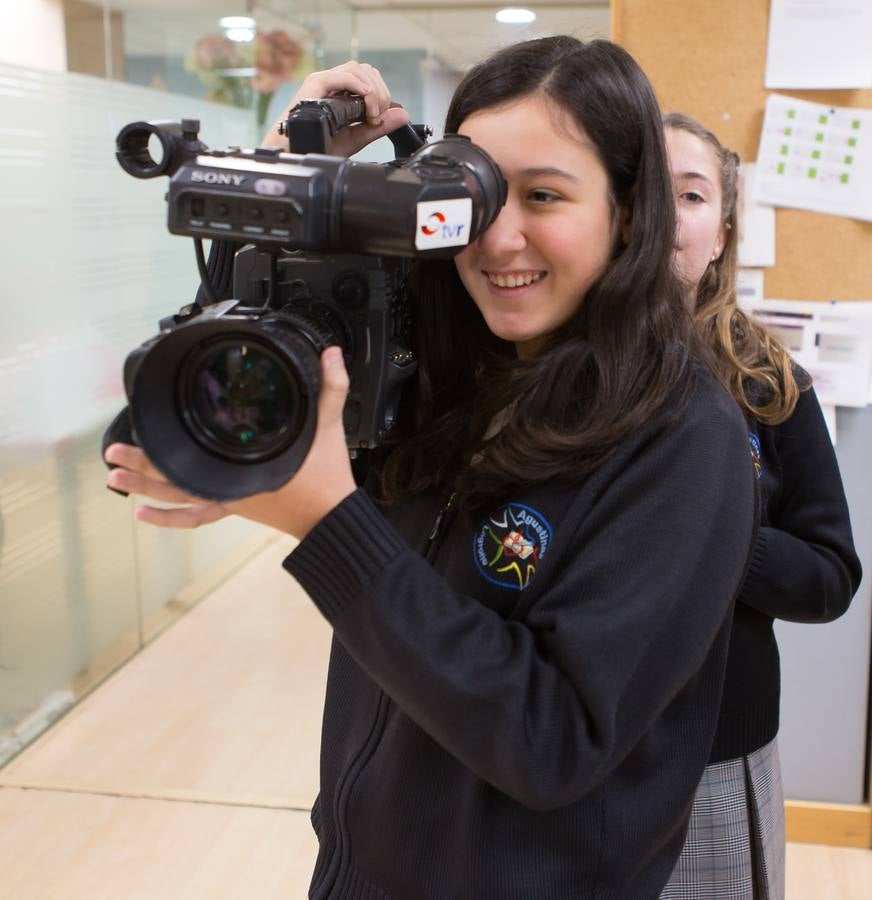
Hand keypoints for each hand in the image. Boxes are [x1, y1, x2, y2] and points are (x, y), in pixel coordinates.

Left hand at [105, 347, 356, 539]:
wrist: (332, 518)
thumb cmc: (327, 478)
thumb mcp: (329, 428)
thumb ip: (330, 388)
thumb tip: (331, 354)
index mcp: (246, 467)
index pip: (197, 452)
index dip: (166, 441)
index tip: (142, 423)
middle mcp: (230, 485)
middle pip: (177, 475)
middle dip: (142, 463)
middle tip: (114, 452)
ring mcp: (230, 498)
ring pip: (180, 495)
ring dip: (145, 487)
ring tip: (115, 477)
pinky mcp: (236, 507)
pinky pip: (197, 516)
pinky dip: (169, 519)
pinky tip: (143, 515)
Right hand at [260, 60, 410, 156]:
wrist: (296, 152)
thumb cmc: (320, 145)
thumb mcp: (356, 137)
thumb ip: (379, 127)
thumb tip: (403, 115)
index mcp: (343, 92)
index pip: (370, 78)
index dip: (381, 94)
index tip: (379, 118)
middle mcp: (334, 83)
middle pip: (366, 71)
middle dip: (379, 92)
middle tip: (377, 116)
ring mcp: (324, 81)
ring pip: (357, 69)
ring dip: (371, 90)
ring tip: (371, 113)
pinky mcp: (315, 84)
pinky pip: (342, 75)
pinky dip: (358, 85)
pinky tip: (366, 99)